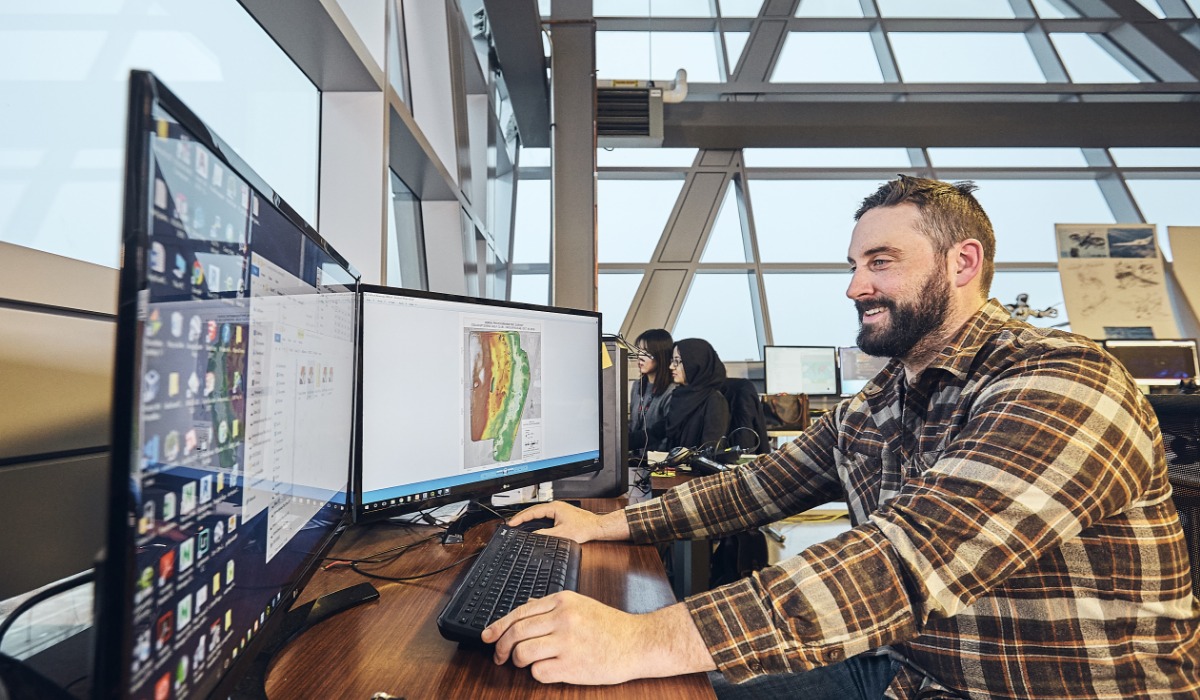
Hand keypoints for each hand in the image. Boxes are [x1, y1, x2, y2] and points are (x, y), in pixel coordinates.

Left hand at [483, 593, 714, 683]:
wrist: (638, 642)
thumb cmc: (610, 626)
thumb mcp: (580, 605)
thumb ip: (551, 607)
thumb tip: (525, 607)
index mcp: (562, 601)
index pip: (519, 612)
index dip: (497, 626)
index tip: (487, 636)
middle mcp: (562, 619)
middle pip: (515, 632)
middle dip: (500, 646)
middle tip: (498, 656)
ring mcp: (566, 642)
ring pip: (522, 652)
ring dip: (517, 661)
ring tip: (524, 663)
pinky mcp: (571, 665)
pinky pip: (538, 672)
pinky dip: (536, 673)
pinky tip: (547, 670)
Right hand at [506, 501, 629, 542]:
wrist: (596, 527)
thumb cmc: (584, 528)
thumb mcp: (561, 534)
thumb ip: (546, 534)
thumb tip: (533, 536)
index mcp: (554, 507)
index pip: (532, 512)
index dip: (521, 518)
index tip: (512, 523)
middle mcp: (555, 506)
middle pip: (534, 510)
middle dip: (522, 517)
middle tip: (511, 523)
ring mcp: (558, 509)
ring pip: (539, 512)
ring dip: (528, 517)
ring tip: (518, 523)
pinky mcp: (560, 514)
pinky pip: (544, 515)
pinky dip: (536, 519)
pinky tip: (533, 524)